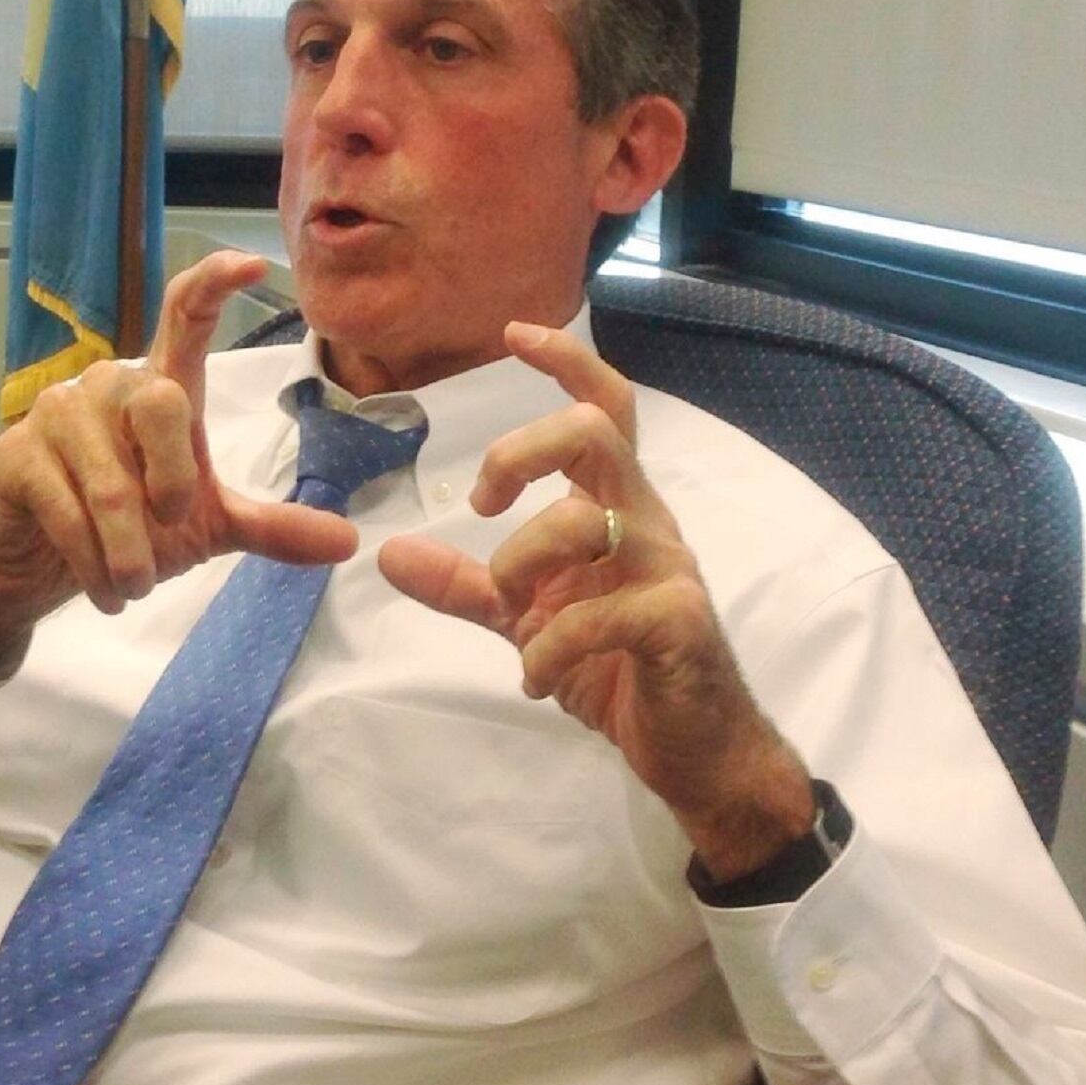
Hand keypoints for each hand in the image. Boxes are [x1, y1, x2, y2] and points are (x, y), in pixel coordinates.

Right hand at [0, 251, 358, 679]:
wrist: (39, 571)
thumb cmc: (126, 530)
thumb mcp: (206, 530)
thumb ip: (270, 528)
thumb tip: (347, 542)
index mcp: (160, 388)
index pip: (185, 316)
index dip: (215, 284)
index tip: (254, 263)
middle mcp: (107, 385)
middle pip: (160, 403)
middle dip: (172, 485)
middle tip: (170, 534)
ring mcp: (55, 414)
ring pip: (111, 482)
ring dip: (129, 550)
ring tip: (132, 585)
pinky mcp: (13, 456)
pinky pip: (66, 511)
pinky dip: (92, 562)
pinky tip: (103, 591)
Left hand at [376, 322, 811, 879]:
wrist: (695, 752)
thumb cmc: (617, 670)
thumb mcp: (529, 623)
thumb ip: (465, 586)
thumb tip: (390, 553)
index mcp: (615, 509)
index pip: (604, 409)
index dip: (566, 363)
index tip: (514, 332)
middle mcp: (647, 524)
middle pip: (595, 434)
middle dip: (521, 452)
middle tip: (482, 504)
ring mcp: (668, 571)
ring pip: (588, 521)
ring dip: (521, 563)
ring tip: (512, 618)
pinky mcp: (679, 625)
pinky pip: (601, 616)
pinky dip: (548, 649)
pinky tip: (535, 679)